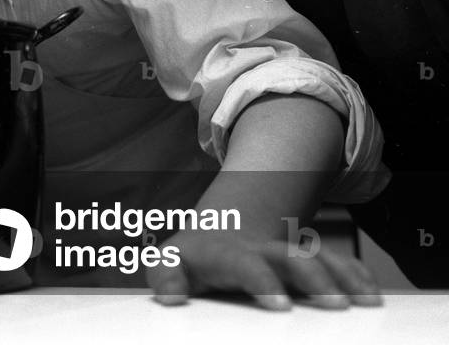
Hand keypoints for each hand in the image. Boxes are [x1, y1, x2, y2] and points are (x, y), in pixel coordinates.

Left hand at [146, 230, 382, 310]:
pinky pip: (334, 265)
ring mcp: (285, 257)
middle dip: (313, 278)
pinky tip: (371, 295)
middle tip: (335, 304)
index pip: (244, 264)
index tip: (281, 304)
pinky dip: (353, 276)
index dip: (262, 281)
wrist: (218, 232)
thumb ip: (164, 276)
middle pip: (289, 258)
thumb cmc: (190, 261)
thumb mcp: (169, 263)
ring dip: (341, 278)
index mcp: (226, 253)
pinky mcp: (305, 266)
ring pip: (317, 260)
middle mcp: (259, 251)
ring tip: (366, 301)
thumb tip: (170, 298)